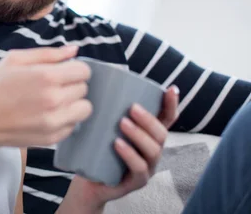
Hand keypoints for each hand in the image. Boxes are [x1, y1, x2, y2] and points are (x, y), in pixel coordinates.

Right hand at [0, 46, 92, 147]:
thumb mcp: (15, 60)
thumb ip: (48, 53)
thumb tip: (74, 50)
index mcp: (47, 76)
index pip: (84, 71)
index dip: (74, 69)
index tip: (63, 73)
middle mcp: (55, 99)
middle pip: (83, 89)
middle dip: (71, 85)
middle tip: (52, 87)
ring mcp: (55, 121)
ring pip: (84, 109)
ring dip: (73, 104)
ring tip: (55, 102)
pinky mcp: (53, 137)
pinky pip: (73, 125)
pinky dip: (65, 120)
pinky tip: (47, 115)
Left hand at [62, 85, 179, 210]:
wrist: (89, 182)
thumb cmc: (98, 150)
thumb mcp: (105, 127)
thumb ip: (108, 110)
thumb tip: (97, 79)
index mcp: (148, 135)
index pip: (166, 119)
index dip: (171, 104)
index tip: (171, 89)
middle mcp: (152, 150)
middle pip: (161, 134)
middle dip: (149, 119)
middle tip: (132, 108)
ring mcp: (148, 167)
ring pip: (153, 150)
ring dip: (139, 134)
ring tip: (122, 123)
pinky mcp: (137, 182)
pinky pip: (139, 168)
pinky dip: (130, 155)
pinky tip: (118, 144)